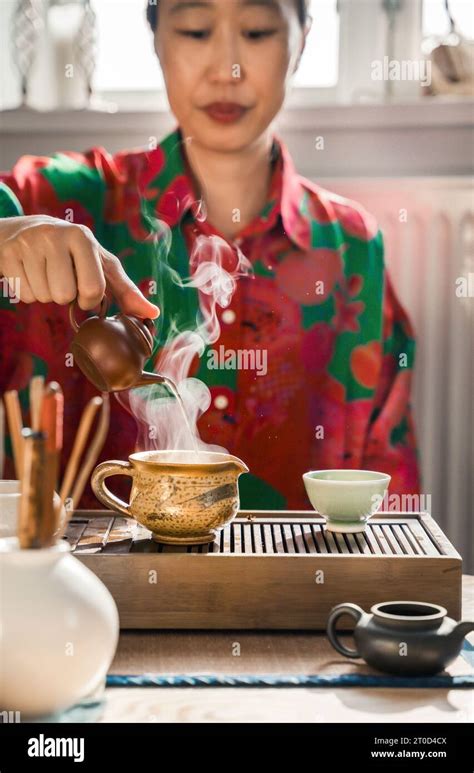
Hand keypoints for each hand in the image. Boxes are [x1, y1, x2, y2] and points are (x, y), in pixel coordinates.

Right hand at [0, 215, 159, 317]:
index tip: (84, 288)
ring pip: (43, 297)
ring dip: (46, 294)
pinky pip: (23, 295)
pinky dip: (27, 292)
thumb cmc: (71, 254)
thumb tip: (153, 313)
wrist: (21, 232)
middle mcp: (57, 236)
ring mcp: (30, 244)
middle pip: (65, 296)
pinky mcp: (8, 254)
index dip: (89, 299)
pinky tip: (29, 273)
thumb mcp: (100, 265)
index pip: (93, 290)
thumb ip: (126, 290)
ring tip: (45, 273)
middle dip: (65, 297)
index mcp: (84, 238)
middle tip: (62, 279)